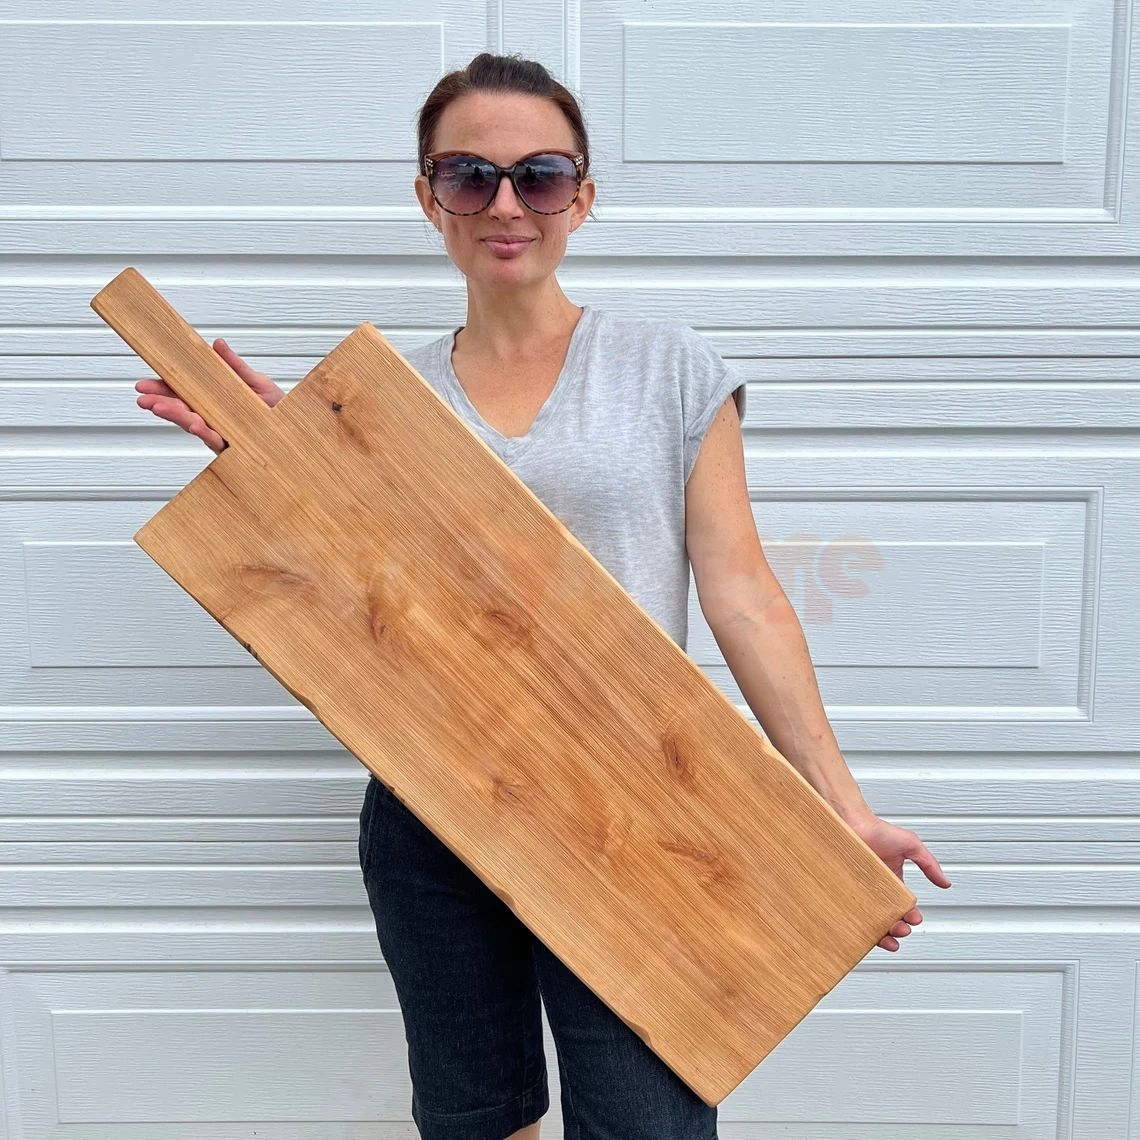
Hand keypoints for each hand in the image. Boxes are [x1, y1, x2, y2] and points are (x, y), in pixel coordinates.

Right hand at [135, 337, 282, 453]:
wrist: (298, 432)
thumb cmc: (277, 409)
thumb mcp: (256, 383)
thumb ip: (234, 366)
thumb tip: (217, 345)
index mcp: (216, 402)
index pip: (184, 394)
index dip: (164, 389)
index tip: (145, 383)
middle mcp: (216, 420)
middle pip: (184, 411)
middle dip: (162, 404)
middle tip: (143, 398)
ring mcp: (224, 434)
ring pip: (195, 426)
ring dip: (176, 416)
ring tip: (159, 408)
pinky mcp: (236, 447)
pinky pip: (219, 440)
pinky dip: (207, 431)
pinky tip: (196, 424)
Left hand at [847, 814, 951, 951]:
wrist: (850, 822)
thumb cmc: (877, 830)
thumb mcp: (911, 845)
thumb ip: (929, 864)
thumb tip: (946, 883)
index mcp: (894, 881)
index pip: (904, 907)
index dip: (910, 917)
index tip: (913, 919)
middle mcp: (877, 889)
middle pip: (890, 919)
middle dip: (898, 929)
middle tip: (901, 929)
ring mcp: (861, 891)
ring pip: (871, 922)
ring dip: (882, 934)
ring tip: (888, 938)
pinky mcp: (846, 892)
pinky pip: (852, 913)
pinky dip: (857, 927)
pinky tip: (863, 933)